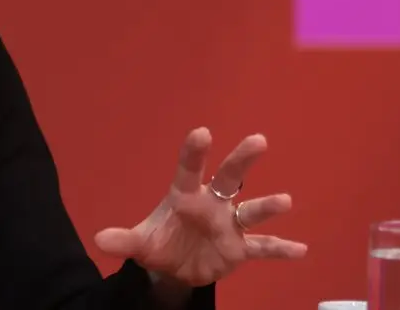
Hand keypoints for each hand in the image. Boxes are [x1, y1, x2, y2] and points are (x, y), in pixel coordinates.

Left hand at [93, 127, 306, 287]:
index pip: (188, 169)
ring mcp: (229, 225)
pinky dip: (280, 248)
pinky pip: (263, 247)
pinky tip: (301, 249)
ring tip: (284, 200)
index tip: (201, 132)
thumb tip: (99, 240)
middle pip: (228, 178)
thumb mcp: (139, 243)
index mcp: (184, 195)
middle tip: (258, 140)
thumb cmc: (160, 241)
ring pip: (250, 210)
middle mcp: (211, 204)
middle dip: (241, 160)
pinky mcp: (240, 248)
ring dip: (266, 206)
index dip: (194, 151)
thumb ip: (122, 240)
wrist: (176, 267)